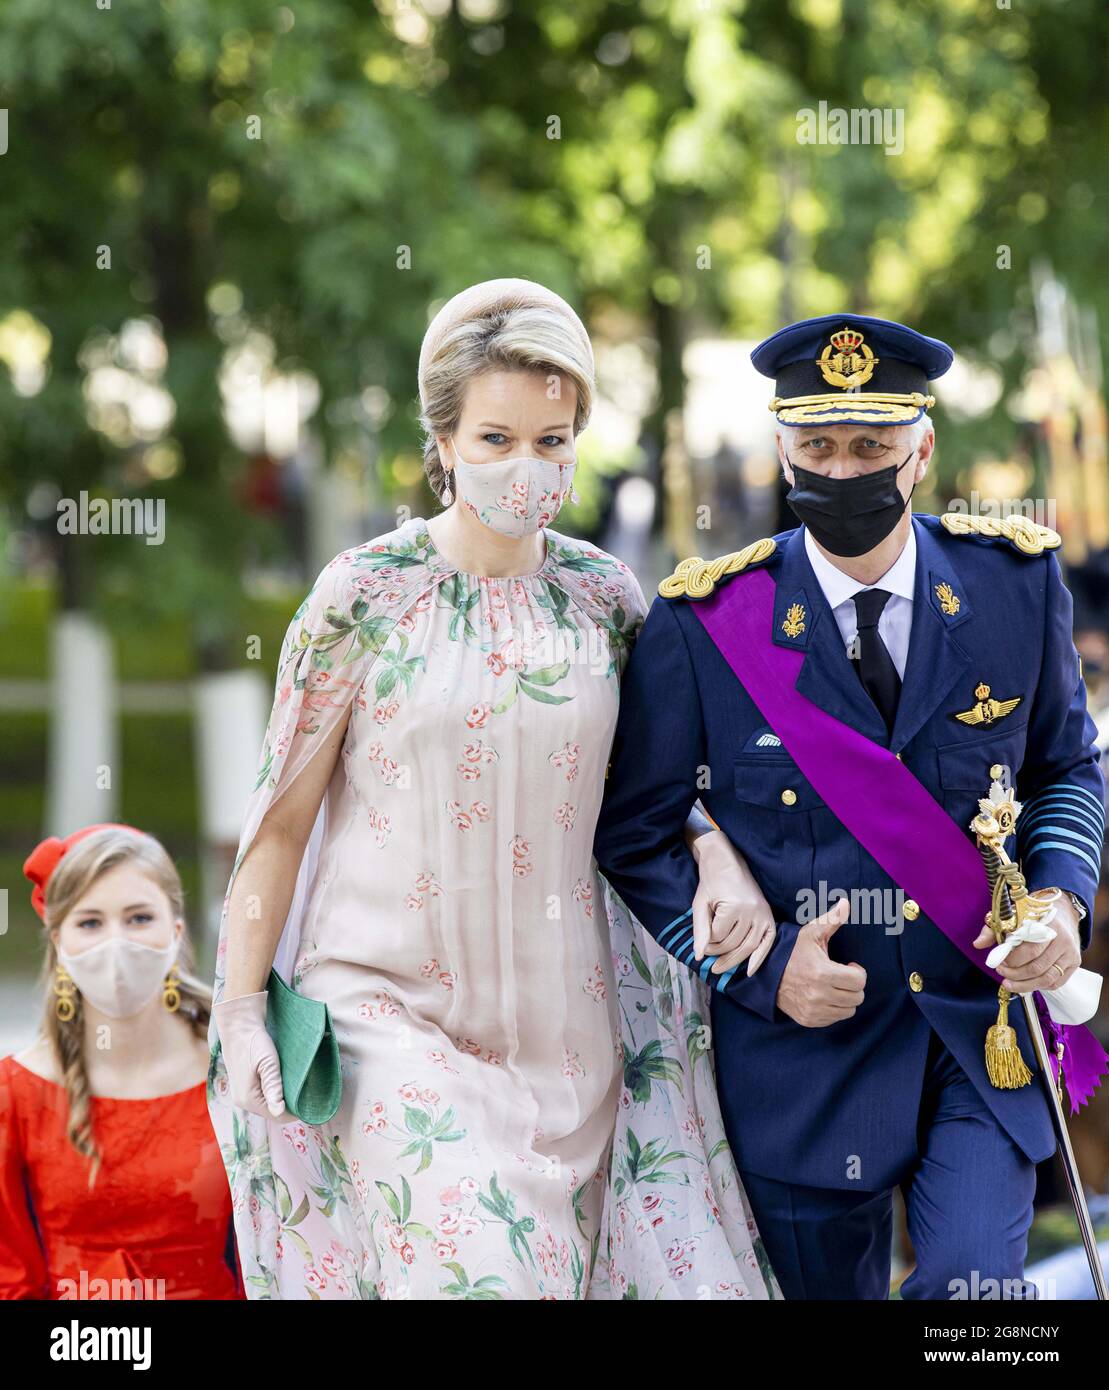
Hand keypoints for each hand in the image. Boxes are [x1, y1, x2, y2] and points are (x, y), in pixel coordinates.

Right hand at [213, 990, 297, 1123]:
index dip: (295, 1111)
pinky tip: (284, 1081)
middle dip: (289, 1104)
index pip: (277, 1117)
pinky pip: (263, 1096)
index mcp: (248, 1100)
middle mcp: (243, 1102)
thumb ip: (273, 1087)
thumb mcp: (268, 1063)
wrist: (239, 1026)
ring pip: (268, 1104)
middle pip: (273, 1112)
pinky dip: (275, 1091)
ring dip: (283, 1097)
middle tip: (306, 1090)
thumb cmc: (254, 1042)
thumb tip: (279, 1111)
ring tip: (297, 1085)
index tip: (311, 1101)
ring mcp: (242, 1094)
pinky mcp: (245, 1086)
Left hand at [691, 829, 775, 974]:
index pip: (719, 936)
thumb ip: (700, 930)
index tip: (702, 943)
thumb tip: (699, 956)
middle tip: (709, 961)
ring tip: (720, 967)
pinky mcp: (769, 915)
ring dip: (734, 959)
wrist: (728, 862)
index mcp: (734, 906)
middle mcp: (752, 910)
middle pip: (734, 943)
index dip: (708, 943)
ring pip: (748, 946)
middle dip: (719, 954)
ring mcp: (763, 913)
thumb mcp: (699, 904)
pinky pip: (767, 941)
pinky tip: (749, 971)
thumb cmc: (711, 882)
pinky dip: (759, 957)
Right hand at [775, 898, 864, 1026]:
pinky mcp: (808, 1019)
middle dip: (853, 985)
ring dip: (845, 998)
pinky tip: (824, 996)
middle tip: (841, 976)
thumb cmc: (792, 951)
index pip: (859, 981)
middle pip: (857, 997)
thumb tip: (846, 903)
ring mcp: (813, 1010)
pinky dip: (833, 1009)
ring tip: (833, 986)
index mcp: (822, 973)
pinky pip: (834, 1019)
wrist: (766, 972)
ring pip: (848, 1011)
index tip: (848, 966)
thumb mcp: (811, 933)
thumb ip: (832, 919)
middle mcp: (819, 995)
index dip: (857, 972)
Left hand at [972, 891, 1081, 993]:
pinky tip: (1026, 983)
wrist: (1061, 915)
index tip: (999, 962)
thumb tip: (977, 944)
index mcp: (1047, 924)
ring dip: (1025, 985)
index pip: (1030, 949)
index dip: (1012, 960)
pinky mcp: (1074, 964)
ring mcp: (1070, 953)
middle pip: (1037, 967)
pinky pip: (1056, 982)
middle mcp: (1062, 940)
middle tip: (1001, 973)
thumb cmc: (1032, 918)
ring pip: (1047, 978)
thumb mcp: (1011, 918)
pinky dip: (1039, 986)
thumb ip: (992, 930)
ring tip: (1009, 984)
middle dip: (1015, 974)